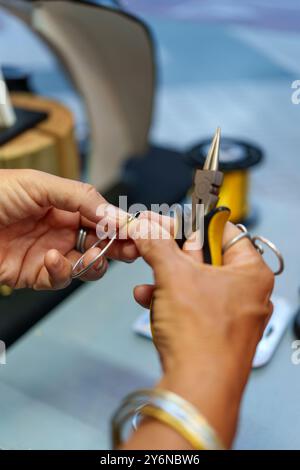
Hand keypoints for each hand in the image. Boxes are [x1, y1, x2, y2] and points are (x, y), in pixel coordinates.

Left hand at [0, 169, 138, 289]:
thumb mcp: (40, 184)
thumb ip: (81, 198)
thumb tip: (115, 213)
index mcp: (66, 207)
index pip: (102, 217)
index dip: (121, 224)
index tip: (138, 230)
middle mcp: (62, 231)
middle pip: (101, 244)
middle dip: (118, 248)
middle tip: (131, 250)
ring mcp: (50, 253)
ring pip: (86, 266)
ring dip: (94, 262)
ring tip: (92, 255)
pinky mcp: (34, 274)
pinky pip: (58, 279)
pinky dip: (60, 271)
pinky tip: (52, 258)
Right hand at [129, 220, 273, 447]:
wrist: (197, 388)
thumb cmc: (202, 334)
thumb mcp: (174, 275)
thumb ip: (157, 245)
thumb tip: (145, 227)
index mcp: (251, 272)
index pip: (225, 232)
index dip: (196, 222)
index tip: (174, 219)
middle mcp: (246, 293)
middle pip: (207, 258)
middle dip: (174, 252)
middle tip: (153, 241)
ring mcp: (231, 316)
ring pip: (195, 284)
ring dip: (166, 277)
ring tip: (147, 275)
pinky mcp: (213, 334)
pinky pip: (191, 307)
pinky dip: (169, 300)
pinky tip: (147, 299)